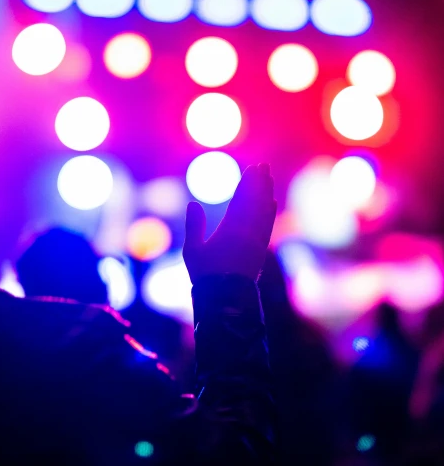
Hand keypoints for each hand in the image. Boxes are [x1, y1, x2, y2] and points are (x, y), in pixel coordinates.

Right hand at [183, 163, 276, 283]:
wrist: (226, 299)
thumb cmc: (205, 275)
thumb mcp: (193, 250)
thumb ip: (194, 226)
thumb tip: (193, 204)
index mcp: (231, 230)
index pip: (242, 200)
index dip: (247, 182)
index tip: (253, 168)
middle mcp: (248, 233)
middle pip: (256, 202)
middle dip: (260, 182)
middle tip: (263, 166)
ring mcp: (257, 241)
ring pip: (265, 212)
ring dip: (266, 193)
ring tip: (268, 179)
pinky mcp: (260, 250)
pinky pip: (268, 226)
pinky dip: (270, 212)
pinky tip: (271, 203)